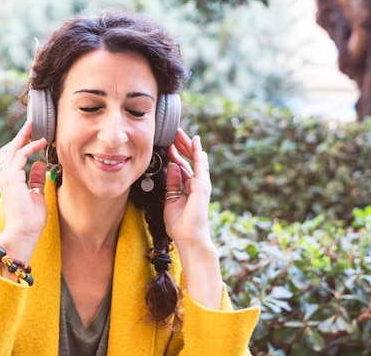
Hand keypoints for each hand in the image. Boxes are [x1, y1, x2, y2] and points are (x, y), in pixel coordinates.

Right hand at [0, 122, 47, 259]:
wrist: (23, 233)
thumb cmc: (30, 220)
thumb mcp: (37, 195)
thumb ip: (36, 180)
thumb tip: (40, 165)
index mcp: (9, 182)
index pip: (12, 158)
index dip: (20, 145)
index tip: (31, 136)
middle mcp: (5, 178)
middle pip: (8, 150)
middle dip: (19, 136)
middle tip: (30, 125)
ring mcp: (6, 177)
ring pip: (12, 149)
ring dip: (23, 137)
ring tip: (33, 127)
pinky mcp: (12, 178)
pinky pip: (20, 156)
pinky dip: (29, 147)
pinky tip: (40, 142)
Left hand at [163, 129, 212, 246]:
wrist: (189, 238)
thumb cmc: (180, 224)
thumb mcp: (170, 199)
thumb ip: (172, 183)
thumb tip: (172, 166)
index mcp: (188, 186)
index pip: (182, 165)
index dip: (175, 153)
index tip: (168, 143)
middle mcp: (196, 183)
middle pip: (190, 159)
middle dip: (182, 145)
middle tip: (174, 132)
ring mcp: (201, 184)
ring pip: (196, 158)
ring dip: (188, 145)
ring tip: (181, 133)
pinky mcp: (202, 186)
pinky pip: (200, 166)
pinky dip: (198, 153)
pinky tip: (195, 142)